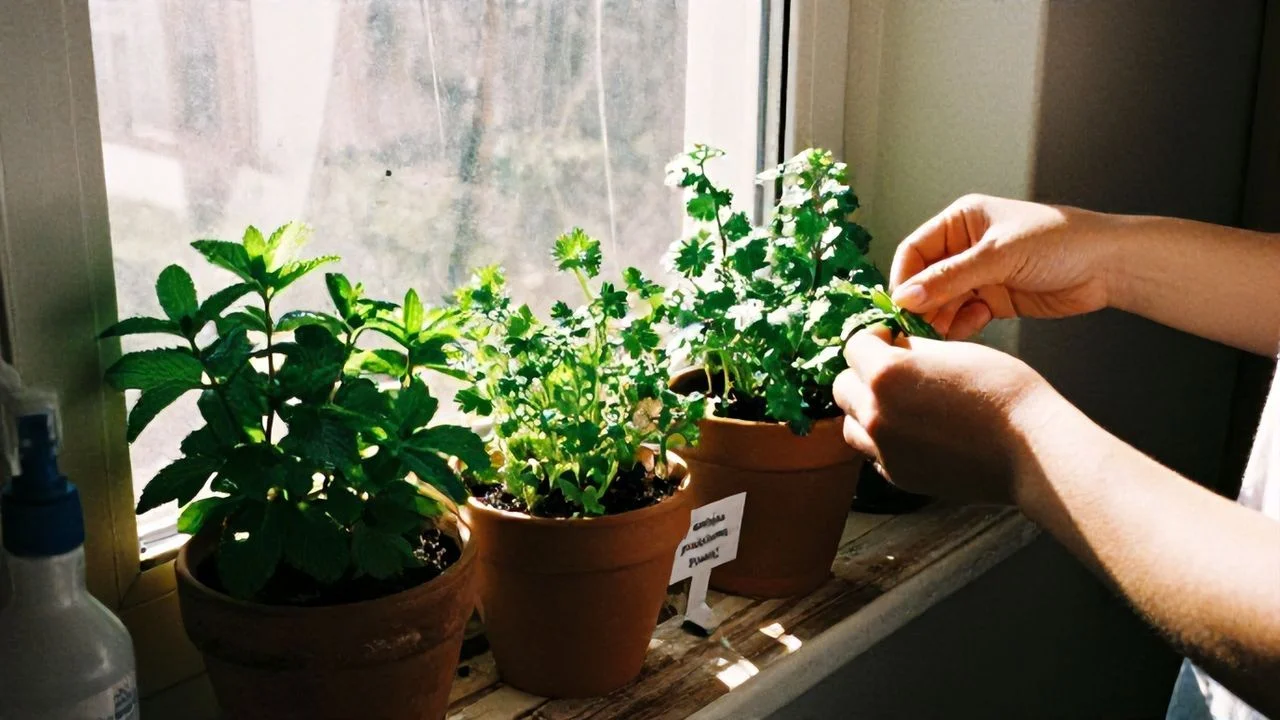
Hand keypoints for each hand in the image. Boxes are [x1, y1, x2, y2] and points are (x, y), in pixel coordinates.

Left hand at [834, 326, 1058, 503]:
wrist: (1031, 451)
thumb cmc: (1004, 393)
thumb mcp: (955, 351)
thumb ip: (914, 348)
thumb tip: (894, 346)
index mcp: (886, 374)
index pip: (854, 346)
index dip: (872, 338)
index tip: (888, 339)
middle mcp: (876, 413)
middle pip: (843, 387)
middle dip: (861, 374)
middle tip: (891, 371)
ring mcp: (884, 449)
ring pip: (851, 424)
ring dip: (865, 410)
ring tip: (899, 404)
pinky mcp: (899, 475)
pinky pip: (873, 453)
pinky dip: (883, 441)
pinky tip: (913, 432)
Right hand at [892, 194, 1113, 338]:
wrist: (1108, 265)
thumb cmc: (1059, 242)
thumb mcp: (998, 256)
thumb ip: (948, 278)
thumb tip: (904, 297)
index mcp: (960, 221)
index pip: (914, 251)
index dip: (904, 279)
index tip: (901, 308)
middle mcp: (964, 246)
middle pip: (924, 280)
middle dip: (922, 305)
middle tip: (920, 330)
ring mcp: (979, 274)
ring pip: (941, 302)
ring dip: (942, 319)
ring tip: (948, 333)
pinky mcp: (993, 299)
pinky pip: (963, 316)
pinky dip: (962, 325)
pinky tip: (976, 324)